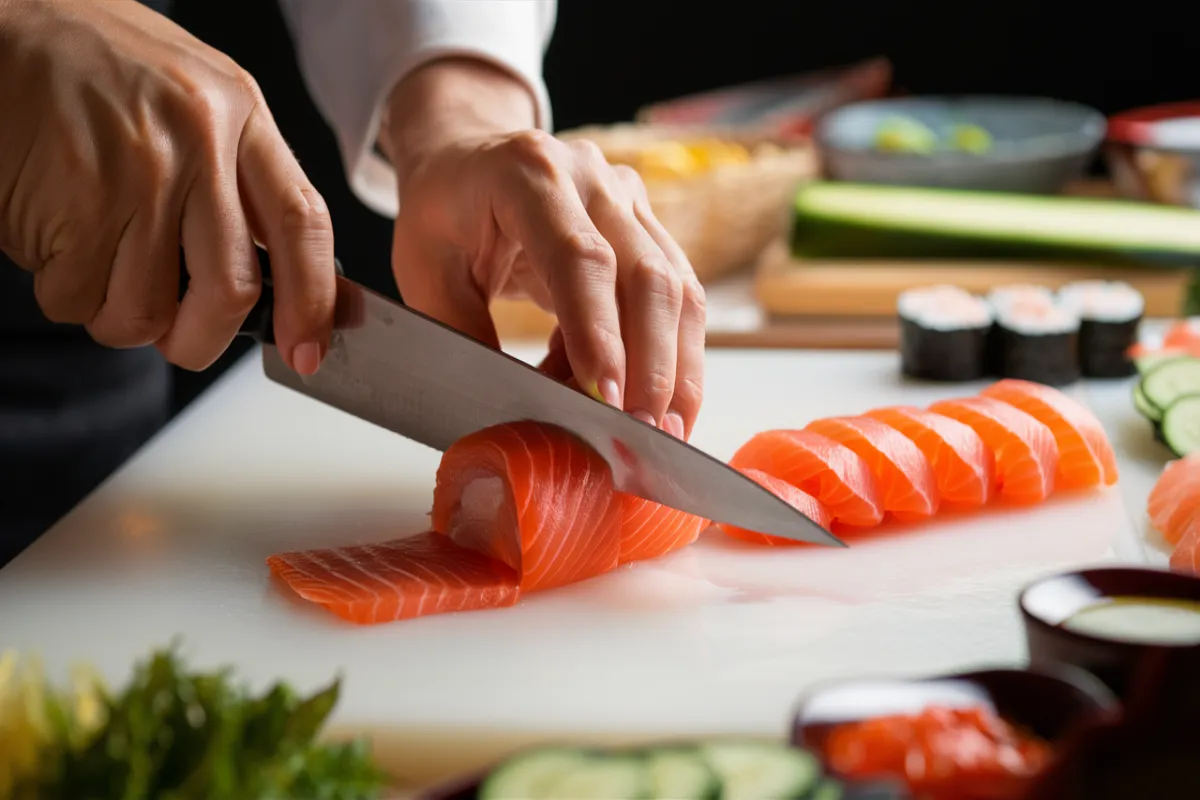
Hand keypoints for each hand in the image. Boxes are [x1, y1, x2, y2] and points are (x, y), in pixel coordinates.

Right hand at [0, 0, 334, 372]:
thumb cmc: (91, 68)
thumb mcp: (193, 102)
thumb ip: (246, 186)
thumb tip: (305, 286)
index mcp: (239, 112)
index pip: (304, 224)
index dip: (314, 301)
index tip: (308, 350)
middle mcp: (197, 141)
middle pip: (231, 290)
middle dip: (202, 339)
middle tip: (180, 338)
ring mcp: (136, 173)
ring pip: (146, 309)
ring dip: (118, 315)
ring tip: (96, 262)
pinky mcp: (74, 204)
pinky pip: (79, 298)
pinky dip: (67, 293)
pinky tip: (56, 242)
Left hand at [386, 59, 705, 439]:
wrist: (467, 161)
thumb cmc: (443, 215)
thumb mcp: (426, 274)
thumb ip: (465, 335)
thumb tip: (514, 411)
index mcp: (528, 174)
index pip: (581, 258)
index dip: (598, 331)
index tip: (606, 396)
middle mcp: (593, 179)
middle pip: (647, 275)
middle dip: (652, 363)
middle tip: (644, 431)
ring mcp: (630, 199)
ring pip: (678, 288)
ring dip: (677, 366)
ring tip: (663, 429)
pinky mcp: (649, 227)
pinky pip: (679, 295)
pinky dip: (674, 354)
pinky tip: (658, 400)